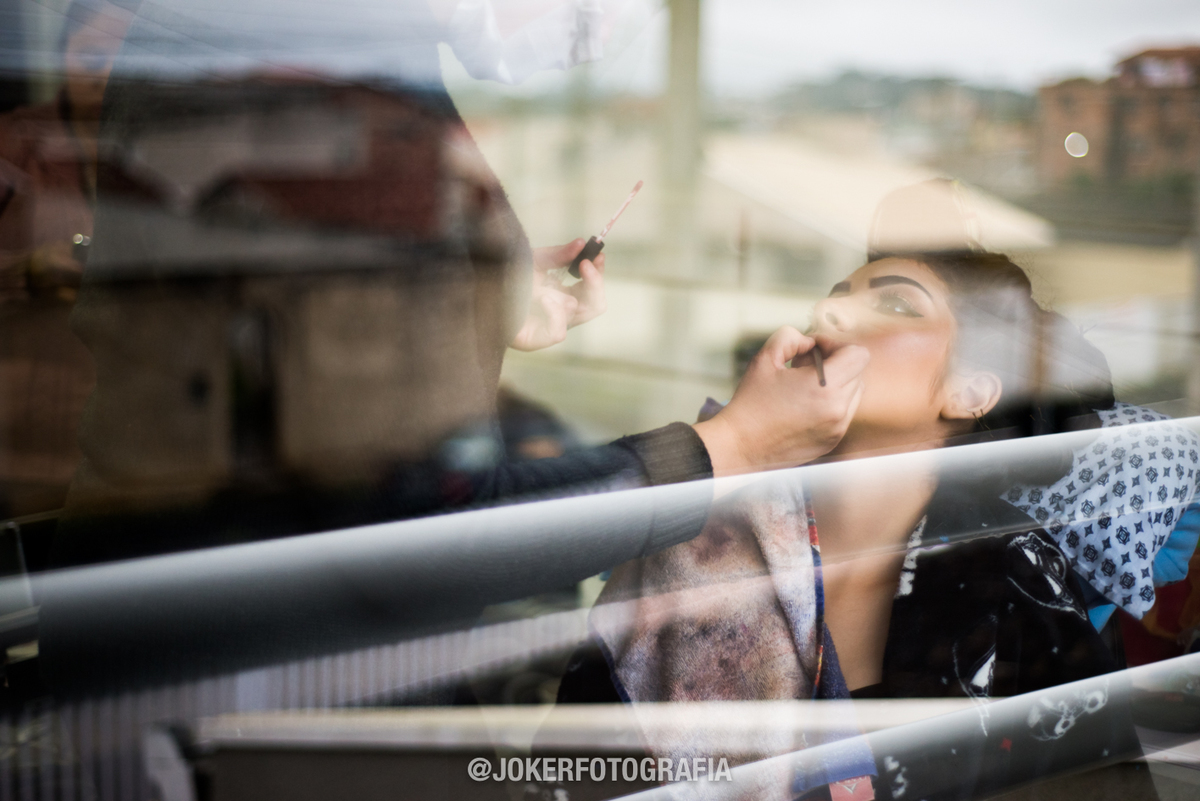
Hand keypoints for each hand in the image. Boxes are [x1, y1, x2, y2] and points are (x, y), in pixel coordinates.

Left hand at [510, 239, 606, 351]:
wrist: (476, 290)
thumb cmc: (504, 278)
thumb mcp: (534, 261)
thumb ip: (558, 255)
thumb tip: (581, 243)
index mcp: (561, 297)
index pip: (591, 291)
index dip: (598, 275)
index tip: (597, 255)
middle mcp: (559, 315)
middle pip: (595, 306)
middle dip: (594, 283)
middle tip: (585, 263)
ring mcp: (548, 329)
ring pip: (577, 314)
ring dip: (562, 295)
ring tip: (544, 285)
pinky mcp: (535, 341)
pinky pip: (558, 332)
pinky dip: (555, 313)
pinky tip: (543, 299)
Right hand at [693, 326, 869, 474]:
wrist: (740, 446)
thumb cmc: (751, 403)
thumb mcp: (765, 359)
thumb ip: (790, 338)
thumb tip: (810, 343)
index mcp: (825, 388)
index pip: (858, 355)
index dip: (837, 345)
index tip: (814, 350)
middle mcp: (838, 410)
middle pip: (856, 372)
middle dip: (834, 363)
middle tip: (804, 367)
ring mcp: (837, 429)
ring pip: (853, 393)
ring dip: (835, 383)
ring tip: (804, 387)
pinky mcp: (831, 442)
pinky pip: (843, 413)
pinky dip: (830, 404)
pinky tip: (803, 405)